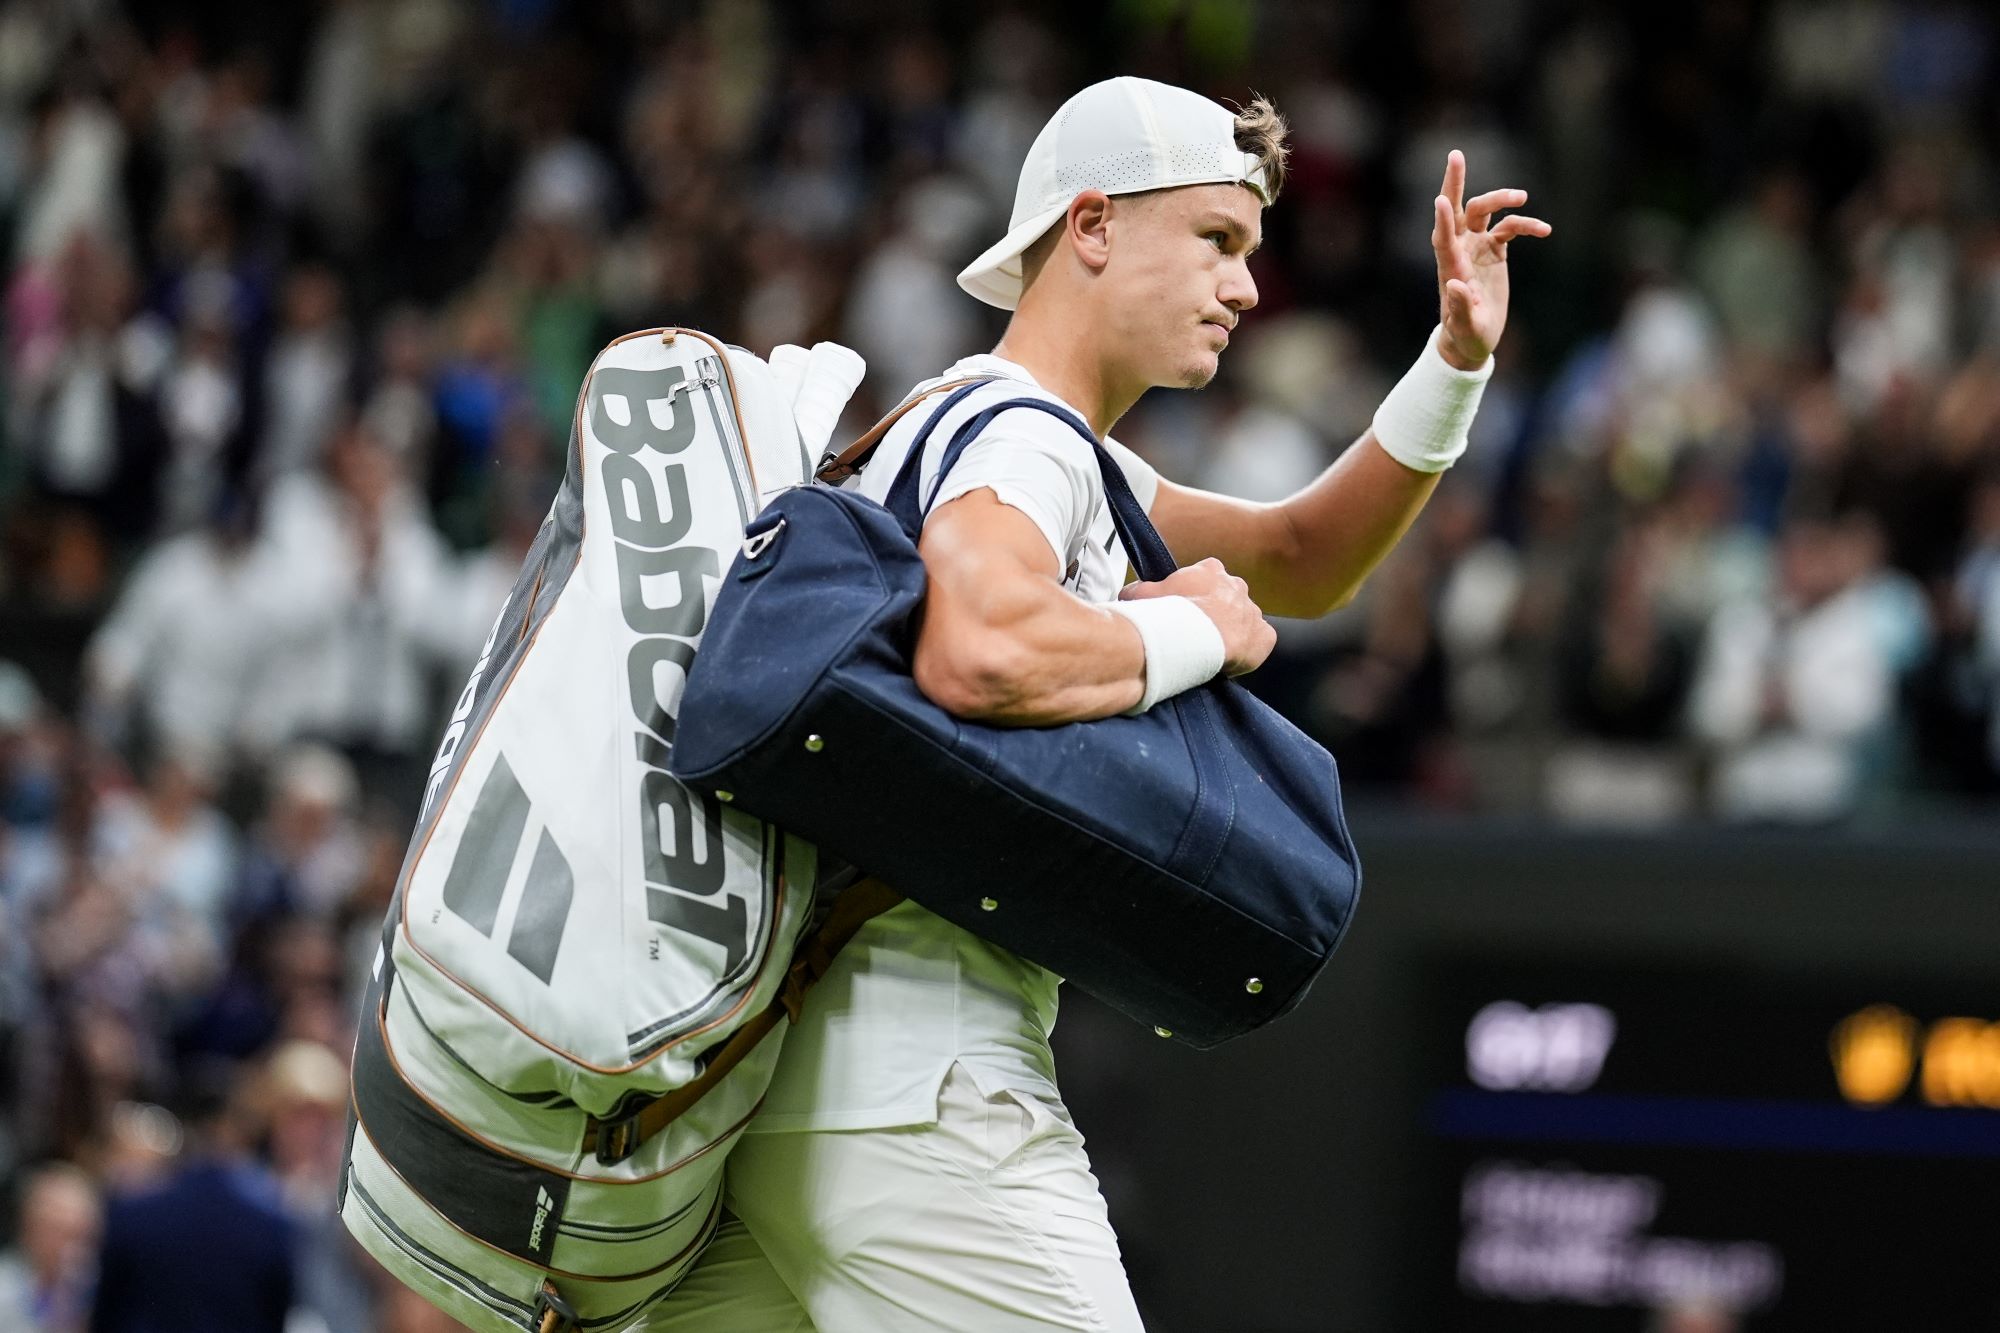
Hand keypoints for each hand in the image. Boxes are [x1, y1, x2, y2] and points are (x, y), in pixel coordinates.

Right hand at [1122, 558, 1276, 675]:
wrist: (1191, 640)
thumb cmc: (1167, 615)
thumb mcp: (1141, 595)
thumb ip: (1138, 590)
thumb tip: (1129, 593)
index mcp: (1210, 570)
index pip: (1206, 576)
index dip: (1194, 594)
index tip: (1184, 610)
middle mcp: (1237, 586)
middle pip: (1228, 597)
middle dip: (1216, 612)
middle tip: (1197, 632)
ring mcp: (1253, 611)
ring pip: (1244, 620)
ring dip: (1232, 632)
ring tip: (1212, 649)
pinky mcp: (1264, 636)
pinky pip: (1261, 641)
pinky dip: (1250, 650)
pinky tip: (1233, 659)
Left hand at [1431, 150, 1551, 369]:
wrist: (1473, 338)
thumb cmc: (1466, 336)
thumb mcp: (1466, 327)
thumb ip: (1460, 308)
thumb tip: (1454, 284)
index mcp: (1450, 268)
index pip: (1443, 238)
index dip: (1443, 219)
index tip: (1441, 199)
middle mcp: (1461, 250)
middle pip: (1457, 210)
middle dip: (1456, 183)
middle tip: (1456, 155)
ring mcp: (1477, 247)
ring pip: (1485, 211)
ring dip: (1501, 199)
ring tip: (1523, 198)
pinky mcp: (1494, 250)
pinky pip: (1509, 228)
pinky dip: (1526, 225)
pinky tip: (1545, 230)